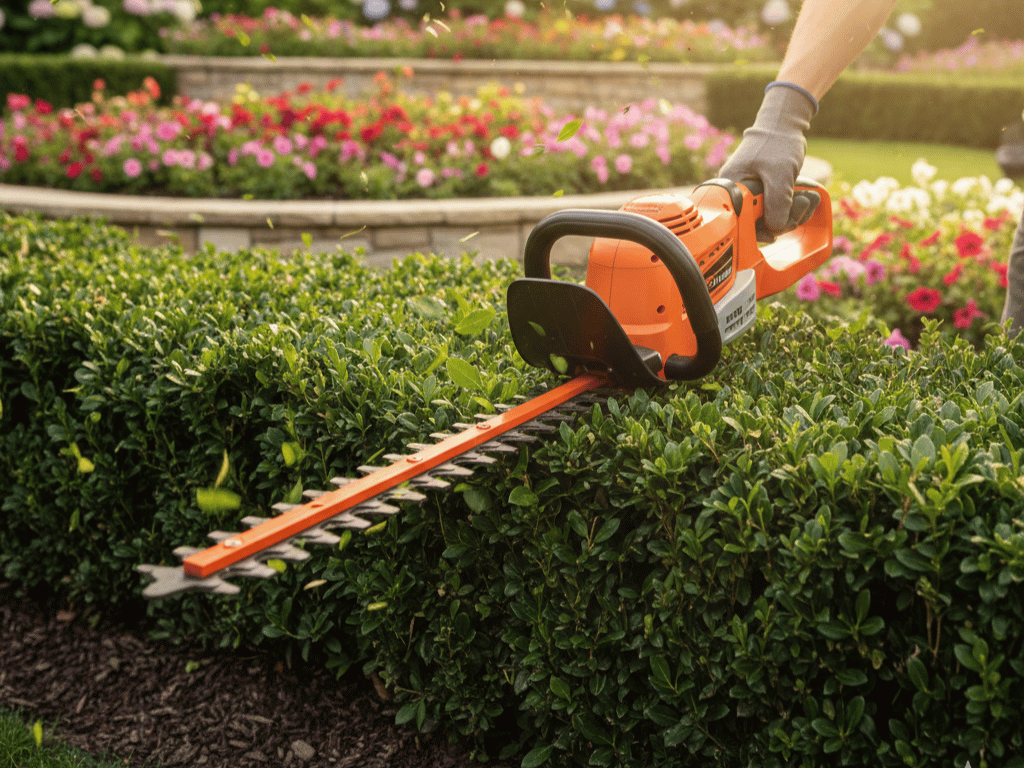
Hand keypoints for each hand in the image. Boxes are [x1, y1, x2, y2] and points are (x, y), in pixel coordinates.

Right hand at [718, 85, 816, 235]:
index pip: (738, 222)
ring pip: (765, 218)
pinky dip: (788, 210)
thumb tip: (776, 229)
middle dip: (778, 222)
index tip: (775, 233)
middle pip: (753, 223)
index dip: (757, 231)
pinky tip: (800, 202)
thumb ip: (777, 204)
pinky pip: (772, 210)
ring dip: (788, 216)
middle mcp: (735, 194)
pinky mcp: (760, 193)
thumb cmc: (778, 144)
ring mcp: (748, 194)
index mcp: (730, 188)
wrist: (783, 126)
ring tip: (804, 201)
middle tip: (797, 214)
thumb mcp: (780, 175)